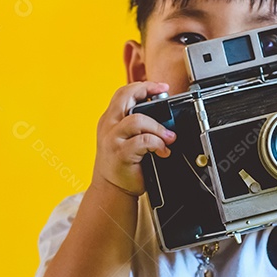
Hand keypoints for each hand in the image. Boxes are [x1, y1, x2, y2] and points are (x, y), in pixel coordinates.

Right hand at [93, 81, 176, 196]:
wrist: (111, 190)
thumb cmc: (122, 165)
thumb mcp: (124, 139)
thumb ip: (135, 124)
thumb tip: (163, 114)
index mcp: (109, 119)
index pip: (123, 93)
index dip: (143, 86)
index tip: (161, 87)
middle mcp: (108, 126)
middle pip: (126, 98)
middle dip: (148, 92)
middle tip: (165, 98)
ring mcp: (112, 140)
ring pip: (137, 120)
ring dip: (158, 127)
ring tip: (168, 137)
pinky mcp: (120, 154)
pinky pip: (143, 141)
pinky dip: (157, 143)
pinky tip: (162, 151)